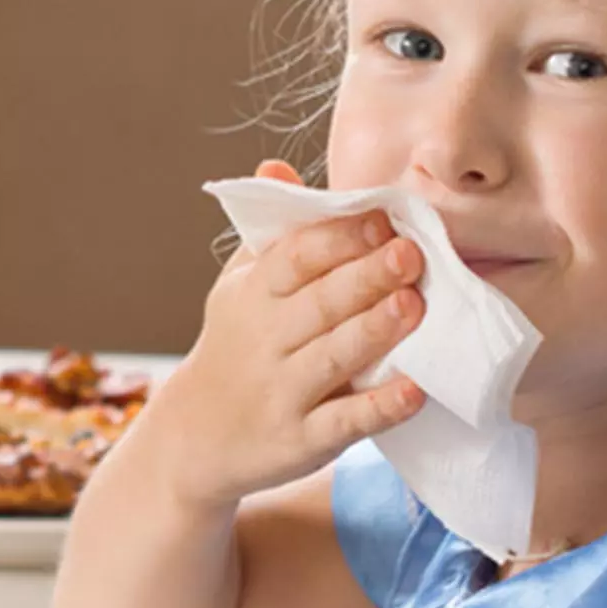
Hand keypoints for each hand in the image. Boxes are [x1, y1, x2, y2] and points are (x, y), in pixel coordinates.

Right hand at [157, 159, 425, 505]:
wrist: (191, 441)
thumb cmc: (236, 348)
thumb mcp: (237, 287)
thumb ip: (270, 234)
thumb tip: (277, 166)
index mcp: (252, 296)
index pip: (294, 258)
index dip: (338, 237)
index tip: (382, 218)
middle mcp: (264, 342)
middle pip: (318, 304)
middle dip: (365, 277)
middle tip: (410, 254)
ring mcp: (282, 394)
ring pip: (332, 358)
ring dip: (374, 331)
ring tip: (414, 305)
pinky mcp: (302, 442)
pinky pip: (344, 422)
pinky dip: (379, 408)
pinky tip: (415, 390)